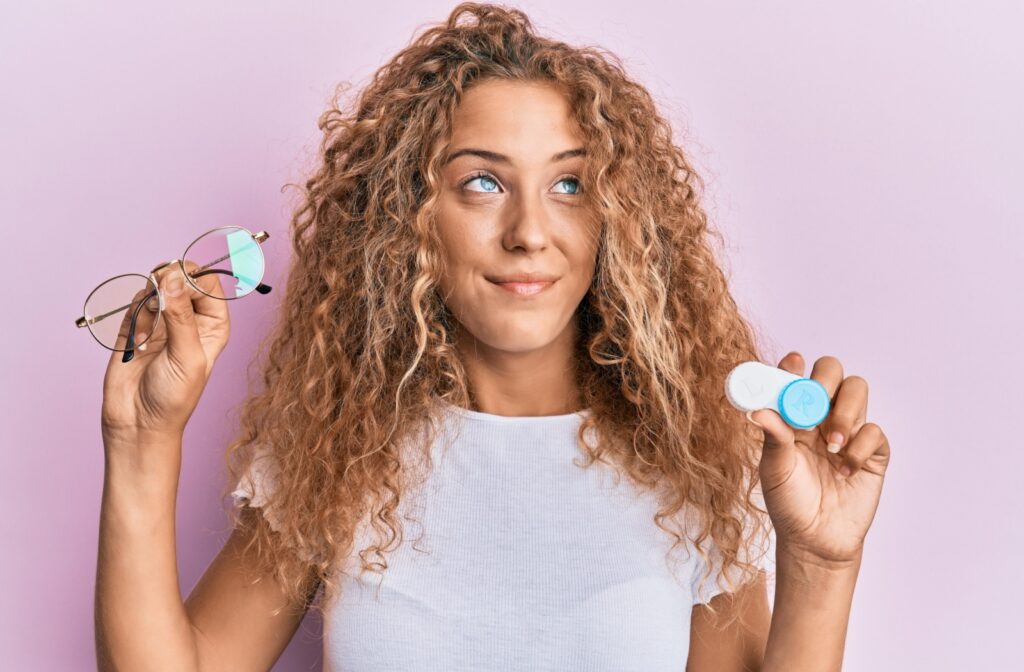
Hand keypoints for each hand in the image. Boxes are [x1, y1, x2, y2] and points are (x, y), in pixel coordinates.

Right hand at [100, 260, 230, 441]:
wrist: (138, 421)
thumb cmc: (174, 397)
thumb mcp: (186, 356)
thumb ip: (180, 316)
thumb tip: (173, 278)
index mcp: (213, 324)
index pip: (208, 283)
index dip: (193, 277)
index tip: (176, 284)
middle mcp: (191, 317)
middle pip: (182, 277)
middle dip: (168, 280)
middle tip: (158, 297)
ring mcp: (163, 318)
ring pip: (156, 284)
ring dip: (149, 299)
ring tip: (148, 327)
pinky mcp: (137, 323)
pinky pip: (136, 300)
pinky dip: (134, 312)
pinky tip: (137, 338)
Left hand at [747, 352, 890, 565]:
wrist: (815, 539)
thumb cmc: (789, 501)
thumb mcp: (774, 469)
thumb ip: (772, 437)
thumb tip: (757, 411)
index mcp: (792, 414)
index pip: (796, 376)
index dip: (794, 366)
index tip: (792, 364)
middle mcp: (820, 415)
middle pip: (832, 371)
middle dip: (826, 380)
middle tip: (816, 404)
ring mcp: (848, 430)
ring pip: (857, 390)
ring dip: (845, 411)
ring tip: (832, 444)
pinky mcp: (872, 451)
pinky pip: (874, 430)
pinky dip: (859, 447)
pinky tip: (845, 471)